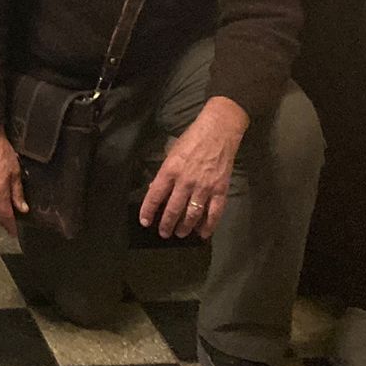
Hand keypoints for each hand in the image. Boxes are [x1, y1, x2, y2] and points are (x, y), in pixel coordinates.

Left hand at [140, 95, 246, 237]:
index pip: (155, 195)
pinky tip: (203, 234)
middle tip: (163, 233)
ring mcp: (204, 187)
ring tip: (180, 234)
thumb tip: (154, 189)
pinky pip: (214, 213)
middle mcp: (185, 181)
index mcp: (170, 170)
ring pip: (192, 215)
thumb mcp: (171, 152)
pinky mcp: (220, 190)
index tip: (145, 222)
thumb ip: (164, 173)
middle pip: (173, 209)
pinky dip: (208, 226)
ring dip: (185, 227)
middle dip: (167, 224)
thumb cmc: (191, 139)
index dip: (148, 210)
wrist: (218, 131)